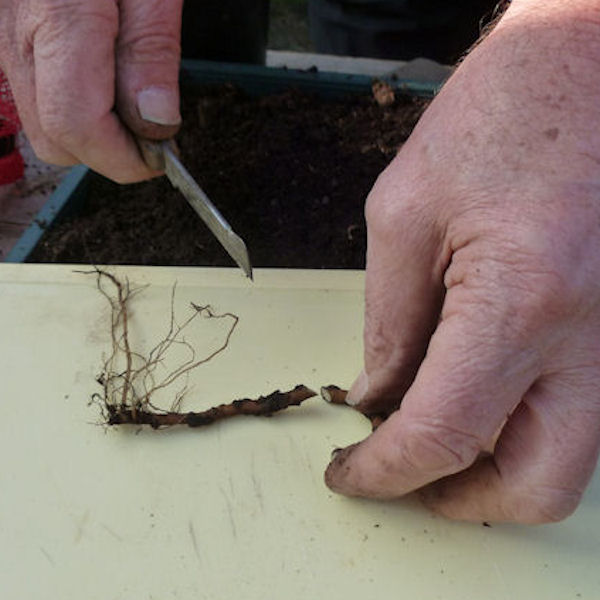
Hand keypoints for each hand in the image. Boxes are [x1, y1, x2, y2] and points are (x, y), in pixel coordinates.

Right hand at [0, 0, 182, 181]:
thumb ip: (151, 53)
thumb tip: (156, 124)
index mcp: (58, 16)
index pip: (77, 125)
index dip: (124, 159)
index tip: (161, 157)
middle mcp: (18, 35)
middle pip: (55, 140)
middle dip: (108, 152)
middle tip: (151, 133)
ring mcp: (5, 39)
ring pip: (43, 126)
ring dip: (92, 134)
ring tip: (132, 104)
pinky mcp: (8, 39)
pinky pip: (37, 97)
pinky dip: (75, 108)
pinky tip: (105, 84)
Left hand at [325, 0, 599, 522]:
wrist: (590, 63)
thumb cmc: (500, 115)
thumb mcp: (406, 215)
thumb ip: (388, 322)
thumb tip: (377, 395)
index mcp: (523, 301)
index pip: (444, 435)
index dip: (386, 471)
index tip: (351, 475)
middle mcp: (589, 339)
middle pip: (533, 486)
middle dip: (457, 500)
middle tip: (401, 477)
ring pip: (566, 462)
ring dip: (493, 473)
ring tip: (431, 445)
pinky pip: (575, 416)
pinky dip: (521, 432)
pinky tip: (476, 401)